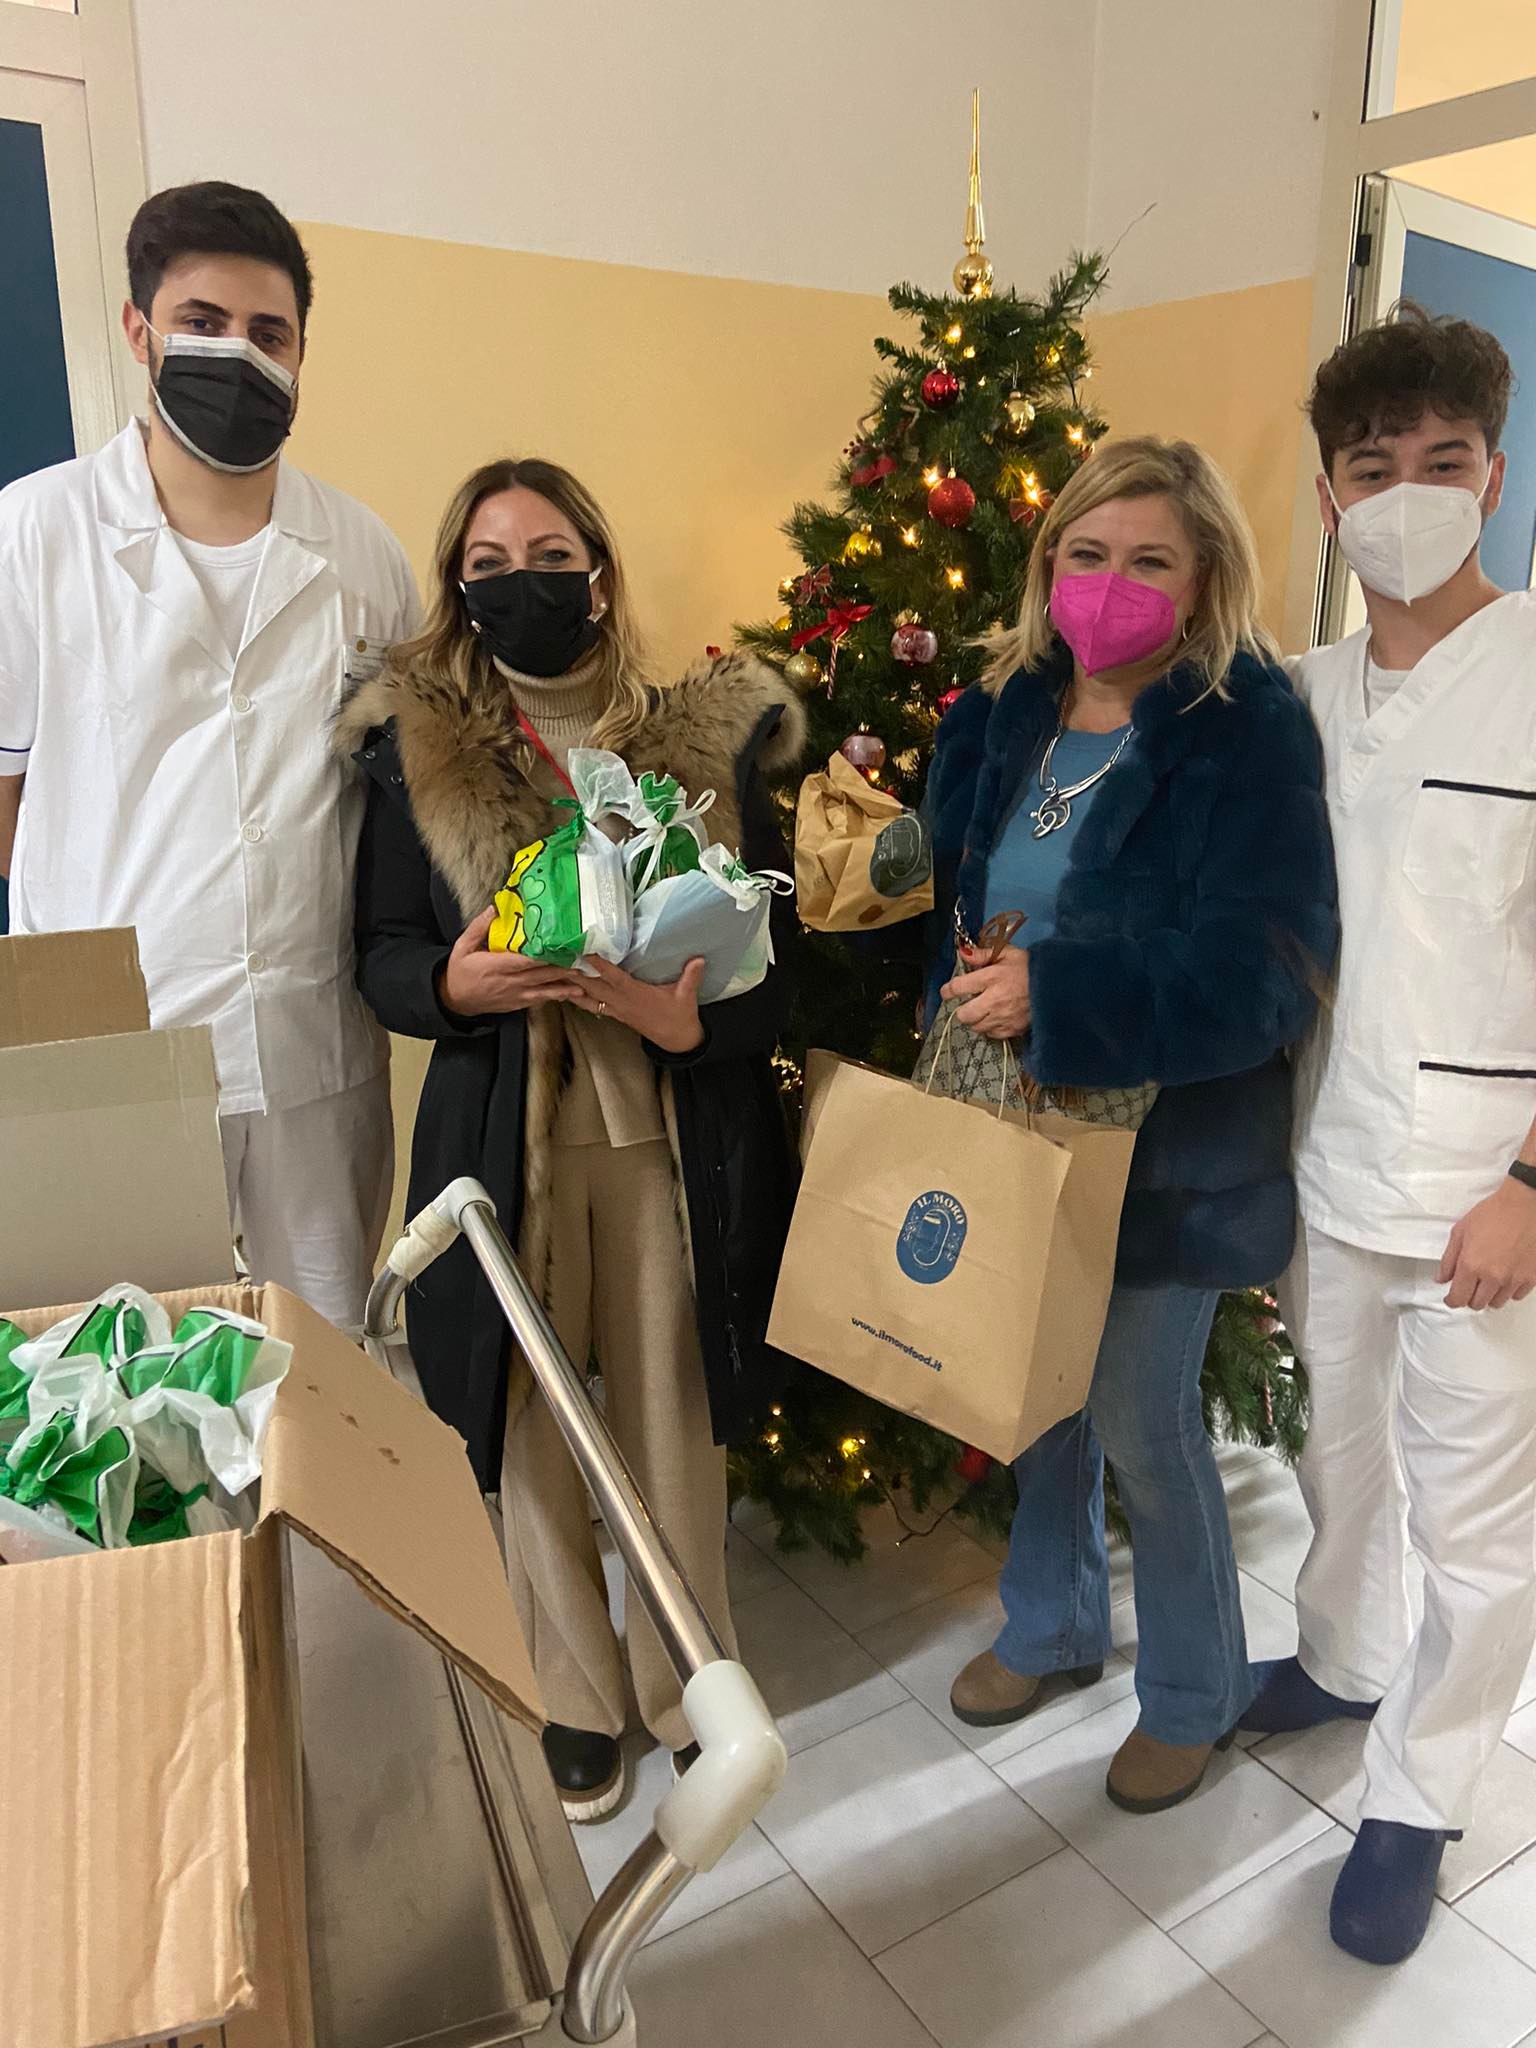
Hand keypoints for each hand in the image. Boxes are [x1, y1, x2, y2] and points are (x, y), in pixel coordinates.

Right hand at [438, 907, 584, 1018]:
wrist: (454, 1000)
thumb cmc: (460, 971)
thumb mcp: (462, 946)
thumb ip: (478, 927)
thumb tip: (495, 908)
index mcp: (496, 966)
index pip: (524, 961)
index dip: (543, 957)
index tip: (560, 949)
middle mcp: (509, 982)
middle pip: (540, 976)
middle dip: (562, 970)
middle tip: (582, 963)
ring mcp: (515, 995)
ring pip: (544, 991)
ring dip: (564, 987)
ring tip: (583, 983)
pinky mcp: (517, 1004)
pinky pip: (539, 1000)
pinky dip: (555, 997)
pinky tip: (569, 994)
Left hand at [563, 954, 706, 1054]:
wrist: (675, 1040)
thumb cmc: (679, 1016)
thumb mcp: (687, 996)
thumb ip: (690, 977)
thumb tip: (698, 958)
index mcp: (635, 994)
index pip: (612, 977)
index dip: (597, 964)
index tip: (583, 951)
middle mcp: (620, 1001)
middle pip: (591, 985)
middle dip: (573, 972)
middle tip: (555, 957)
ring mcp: (615, 1008)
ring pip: (586, 996)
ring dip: (569, 984)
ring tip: (551, 972)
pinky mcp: (614, 1014)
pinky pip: (591, 1005)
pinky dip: (576, 997)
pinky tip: (564, 990)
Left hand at [940, 942, 1032, 1040]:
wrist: (1058, 985)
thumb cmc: (1030, 968)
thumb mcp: (1008, 953)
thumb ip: (983, 954)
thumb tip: (963, 953)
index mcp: (992, 978)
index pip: (959, 987)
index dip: (948, 990)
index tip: (947, 991)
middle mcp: (994, 1000)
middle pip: (964, 1014)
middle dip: (962, 1009)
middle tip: (970, 1002)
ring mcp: (1003, 1018)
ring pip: (976, 1027)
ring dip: (976, 1020)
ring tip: (983, 1011)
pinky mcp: (1012, 1029)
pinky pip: (991, 1034)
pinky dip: (990, 1028)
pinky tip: (996, 1018)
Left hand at [1438, 1178, 1535, 1309]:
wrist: (1525, 1205)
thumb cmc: (1494, 1213)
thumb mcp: (1461, 1231)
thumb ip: (1449, 1259)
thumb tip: (1441, 1278)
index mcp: (1471, 1265)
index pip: (1458, 1298)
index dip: (1452, 1301)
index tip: (1451, 1298)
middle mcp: (1493, 1277)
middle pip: (1477, 1304)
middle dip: (1469, 1297)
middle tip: (1469, 1286)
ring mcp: (1514, 1279)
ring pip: (1497, 1302)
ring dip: (1489, 1295)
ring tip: (1488, 1280)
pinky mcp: (1532, 1278)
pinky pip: (1517, 1296)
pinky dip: (1509, 1291)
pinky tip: (1506, 1278)